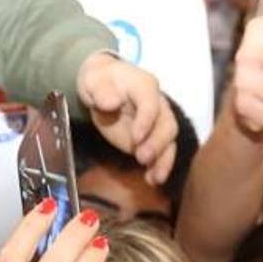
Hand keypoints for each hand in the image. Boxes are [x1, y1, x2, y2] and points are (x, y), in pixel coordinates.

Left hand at [76, 53, 177, 183]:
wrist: (102, 87)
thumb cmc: (98, 82)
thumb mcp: (93, 81)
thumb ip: (101, 90)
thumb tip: (111, 102)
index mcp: (144, 86)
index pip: (151, 103)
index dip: (146, 120)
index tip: (135, 137)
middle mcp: (158, 104)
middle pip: (167, 124)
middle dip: (157, 143)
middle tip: (141, 157)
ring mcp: (158, 122)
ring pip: (169, 141)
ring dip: (164, 160)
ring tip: (154, 177)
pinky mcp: (152, 138)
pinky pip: (163, 153)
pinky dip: (159, 167)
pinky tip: (151, 180)